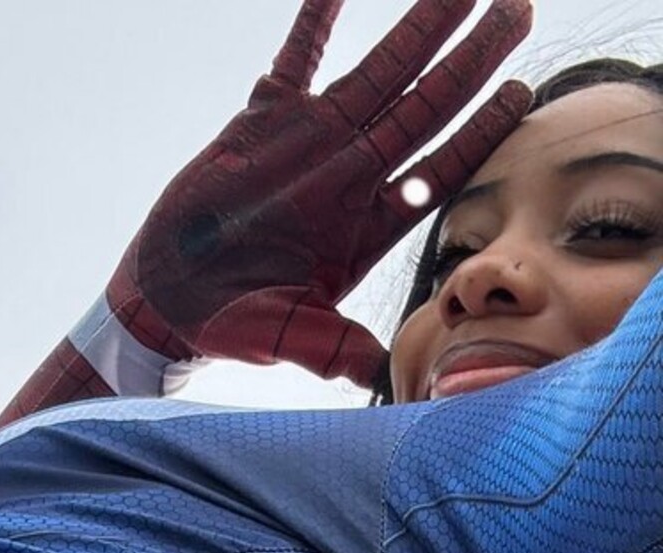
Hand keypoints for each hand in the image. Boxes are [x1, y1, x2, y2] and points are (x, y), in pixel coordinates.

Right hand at [108, 0, 533, 386]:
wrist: (171, 300)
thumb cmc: (234, 325)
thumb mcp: (290, 340)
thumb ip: (335, 350)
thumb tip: (379, 376)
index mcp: (367, 223)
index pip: (440, 168)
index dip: (481, 130)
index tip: (522, 92)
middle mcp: (350, 174)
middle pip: (428, 104)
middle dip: (474, 57)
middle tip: (518, 10)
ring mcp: (311, 141)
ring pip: (381, 71)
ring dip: (422, 27)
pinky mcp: (263, 120)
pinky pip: (298, 56)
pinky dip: (318, 18)